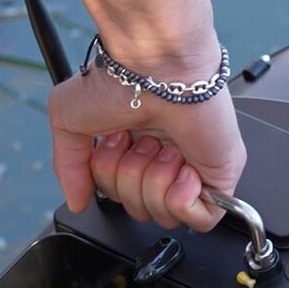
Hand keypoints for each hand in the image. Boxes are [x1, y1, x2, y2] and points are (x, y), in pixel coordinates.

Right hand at [48, 43, 246, 231]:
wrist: (159, 68)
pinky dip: (182, 199)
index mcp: (136, 151)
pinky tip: (181, 166)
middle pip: (141, 211)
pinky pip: (201, 220)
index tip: (116, 142)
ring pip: (166, 217)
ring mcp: (195, 172)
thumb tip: (77, 202)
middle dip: (131, 181)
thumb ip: (68, 168)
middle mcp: (165, 162)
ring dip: (155, 182)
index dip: (112, 181)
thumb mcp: (68, 119)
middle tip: (140, 143)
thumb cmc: (120, 81)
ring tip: (162, 148)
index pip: (121, 198)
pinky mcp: (220, 180)